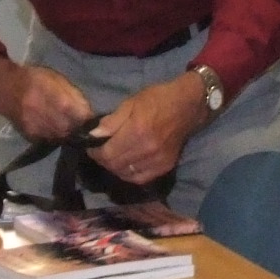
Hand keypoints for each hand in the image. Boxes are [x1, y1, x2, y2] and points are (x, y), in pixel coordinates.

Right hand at [0, 56, 92, 143]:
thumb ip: (74, 96)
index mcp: (58, 99)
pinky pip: (50, 140)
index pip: (82, 118)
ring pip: (62, 137)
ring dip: (68, 134)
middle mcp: (48, 116)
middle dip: (80, 130)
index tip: (94, 122)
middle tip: (82, 126)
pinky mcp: (31, 137)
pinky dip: (55, 136)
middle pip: (73, 131)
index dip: (89, 121)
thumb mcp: (57, 79)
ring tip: (68, 126)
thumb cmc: (35, 79)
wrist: (5, 88)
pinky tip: (55, 129)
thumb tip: (89, 114)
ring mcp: (39, 129)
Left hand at [89, 75, 204, 184]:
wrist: (187, 106)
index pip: (107, 153)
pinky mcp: (165, 166)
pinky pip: (140, 178)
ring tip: (112, 158)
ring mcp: (157, 160)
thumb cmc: (157, 99)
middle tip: (100, 152)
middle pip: (115, 165)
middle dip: (103, 160)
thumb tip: (93, 135)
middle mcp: (146, 149)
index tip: (92, 147)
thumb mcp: (131, 103)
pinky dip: (129, 174)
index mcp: (136, 131)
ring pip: (125, 174)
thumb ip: (111, 121)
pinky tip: (125, 166)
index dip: (95, 152)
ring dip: (114, 168)